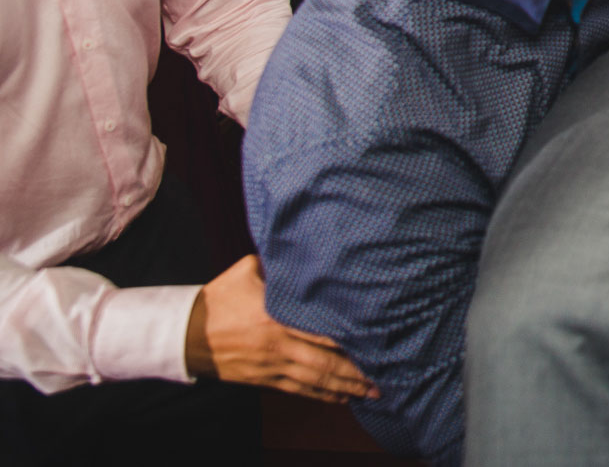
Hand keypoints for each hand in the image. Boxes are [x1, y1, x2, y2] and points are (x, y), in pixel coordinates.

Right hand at [184, 256, 374, 402]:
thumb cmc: (218, 298)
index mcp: (276, 316)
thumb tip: (306, 246)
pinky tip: (343, 397)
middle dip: (358, 369)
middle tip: (389, 371)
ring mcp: (272, 365)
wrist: (184, 334)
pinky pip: (299, 390)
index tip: (379, 334)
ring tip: (374, 391)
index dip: (351, 335)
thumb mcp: (246, 271)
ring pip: (316, 379)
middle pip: (326, 360)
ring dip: (346, 386)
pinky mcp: (264, 379)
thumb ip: (279, 263)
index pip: (322, 328)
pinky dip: (323, 395)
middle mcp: (278, 344)